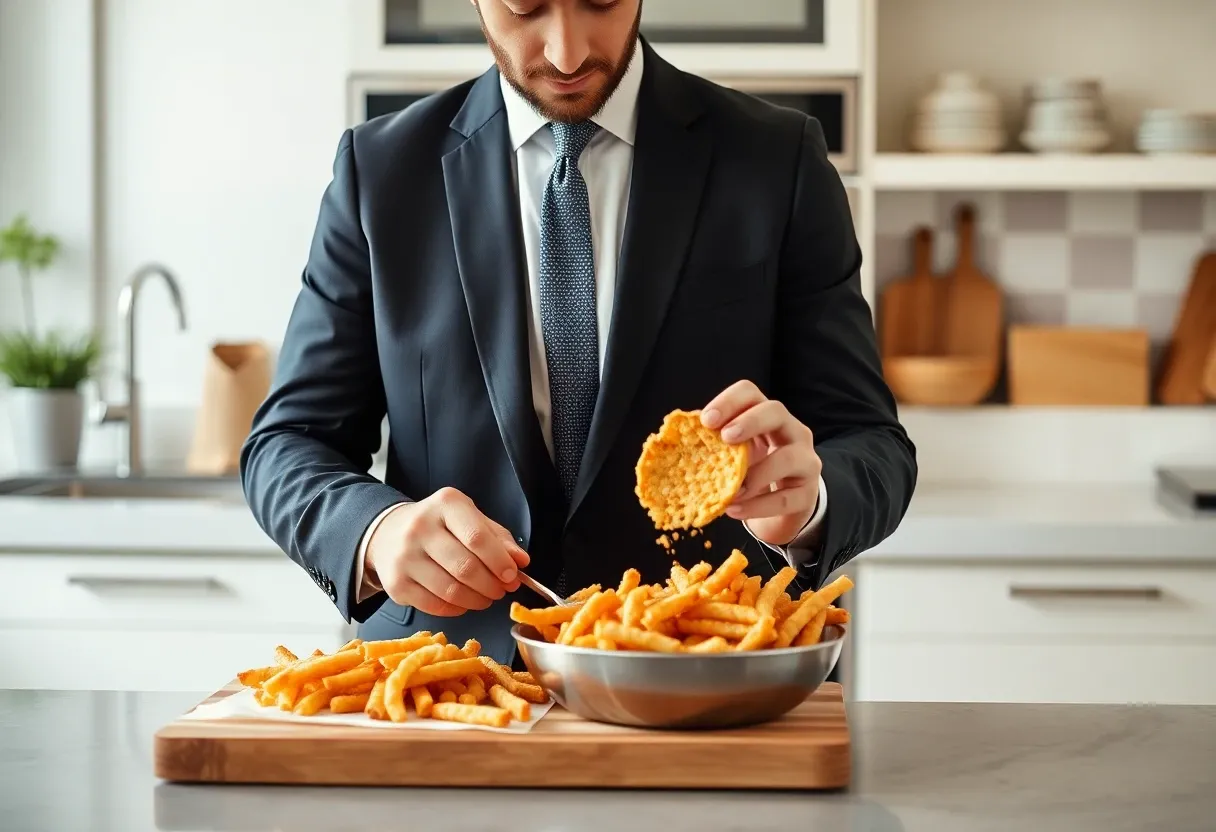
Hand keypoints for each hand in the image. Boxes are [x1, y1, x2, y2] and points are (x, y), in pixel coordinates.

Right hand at [365, 487, 528, 616]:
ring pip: (451, 591)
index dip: (500, 561)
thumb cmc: (438, 526)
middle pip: (466, 568)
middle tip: (501, 589)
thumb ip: (498, 538)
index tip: (512, 575)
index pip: (477, 537)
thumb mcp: (470, 519)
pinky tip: (463, 602)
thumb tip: (521, 562)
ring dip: (477, 600)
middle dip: (491, 585)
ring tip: (485, 597)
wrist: (388, 533)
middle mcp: (420, 527)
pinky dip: (457, 608)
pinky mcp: (396, 584)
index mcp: (445, 504)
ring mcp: (404, 557)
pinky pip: (435, 605)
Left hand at [701, 380, 822, 546]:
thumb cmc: (753, 473)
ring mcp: (806, 461)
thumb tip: (679, 442)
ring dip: (757, 473)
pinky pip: (785, 498)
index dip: (728, 402)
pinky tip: (735, 509)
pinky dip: (759, 506)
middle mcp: (792, 431)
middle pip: (776, 412)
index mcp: (766, 416)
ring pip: (788, 457)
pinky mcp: (808, 493)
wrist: (783, 509)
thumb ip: (715, 445)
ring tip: (732, 488)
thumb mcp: (735, 455)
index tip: (706, 421)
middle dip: (750, 422)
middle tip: (726, 437)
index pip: (750, 393)